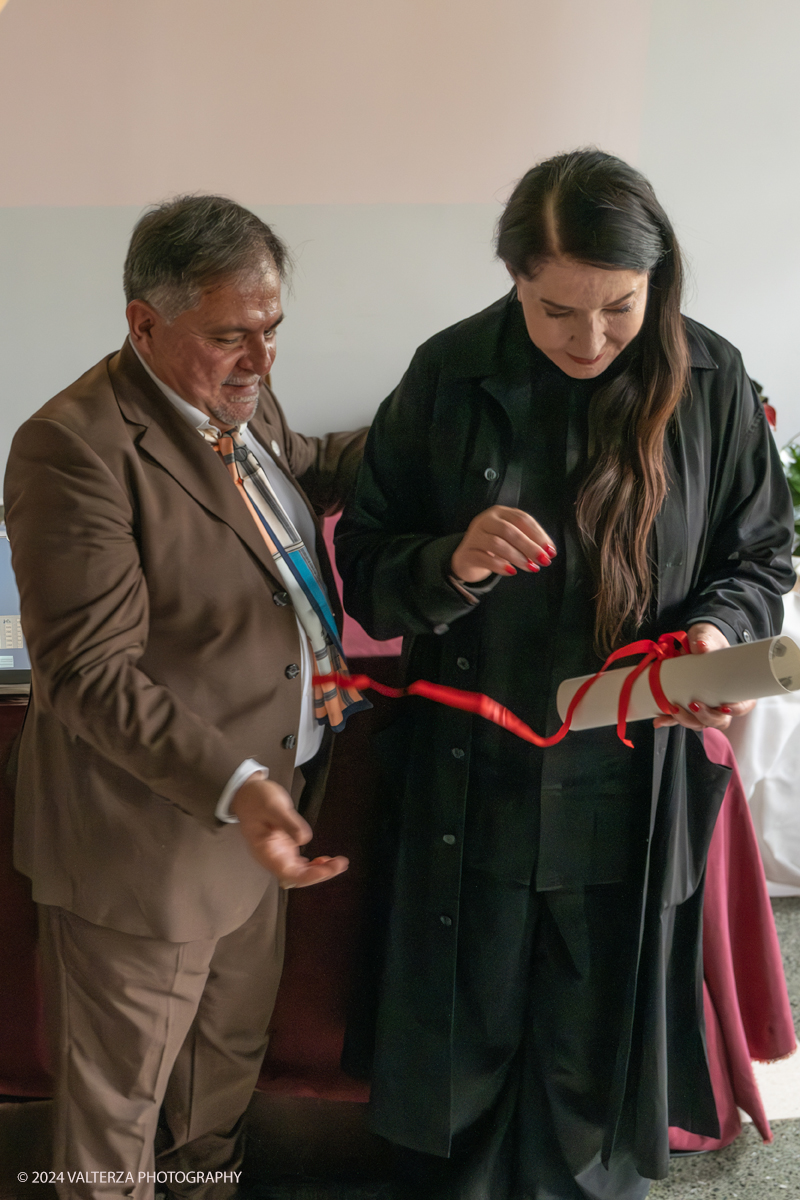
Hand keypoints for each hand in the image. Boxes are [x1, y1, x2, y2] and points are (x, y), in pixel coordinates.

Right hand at [230, 774, 348, 887]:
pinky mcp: (285, 849)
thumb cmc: (257, 800)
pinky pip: (300, 865)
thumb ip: (288, 823)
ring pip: (301, 872)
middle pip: (297, 877)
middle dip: (319, 874)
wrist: (247, 794)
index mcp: (265, 851)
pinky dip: (314, 865)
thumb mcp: (273, 806)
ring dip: (320, 871)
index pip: (288, 873)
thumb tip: (304, 840)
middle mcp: (272, 858)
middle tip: (340, 864)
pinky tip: (326, 860)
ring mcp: (279, 854)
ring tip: (338, 863)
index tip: (326, 870)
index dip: (308, 876)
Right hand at [451, 506, 556, 583]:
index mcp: (500, 513)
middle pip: (509, 530)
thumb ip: (529, 541)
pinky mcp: (467, 553)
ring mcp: (474, 536)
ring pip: (496, 543)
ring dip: (517, 556)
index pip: (521, 519)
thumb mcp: (512, 539)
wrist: (467, 558)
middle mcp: (486, 520)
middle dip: (529, 546)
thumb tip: (549, 551)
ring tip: (531, 568)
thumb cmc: (495, 547)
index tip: (550, 550)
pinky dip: (499, 565)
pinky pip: (484, 558)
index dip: (538, 534)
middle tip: (543, 560)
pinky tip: (512, 571)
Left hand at [652, 622, 756, 730]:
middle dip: (706, 718)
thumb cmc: (708, 641)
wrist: (691, 642)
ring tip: (674, 708)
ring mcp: (703, 705)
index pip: (744, 705)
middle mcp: (720, 700)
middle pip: (719, 721)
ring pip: (699, 723)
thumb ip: (706, 641)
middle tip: (694, 705)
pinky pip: (679, 719)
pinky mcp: (685, 705)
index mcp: (735, 686)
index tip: (724, 706)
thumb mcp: (708, 637)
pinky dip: (668, 721)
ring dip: (687, 720)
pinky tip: (659, 720)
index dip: (737, 710)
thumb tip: (701, 647)